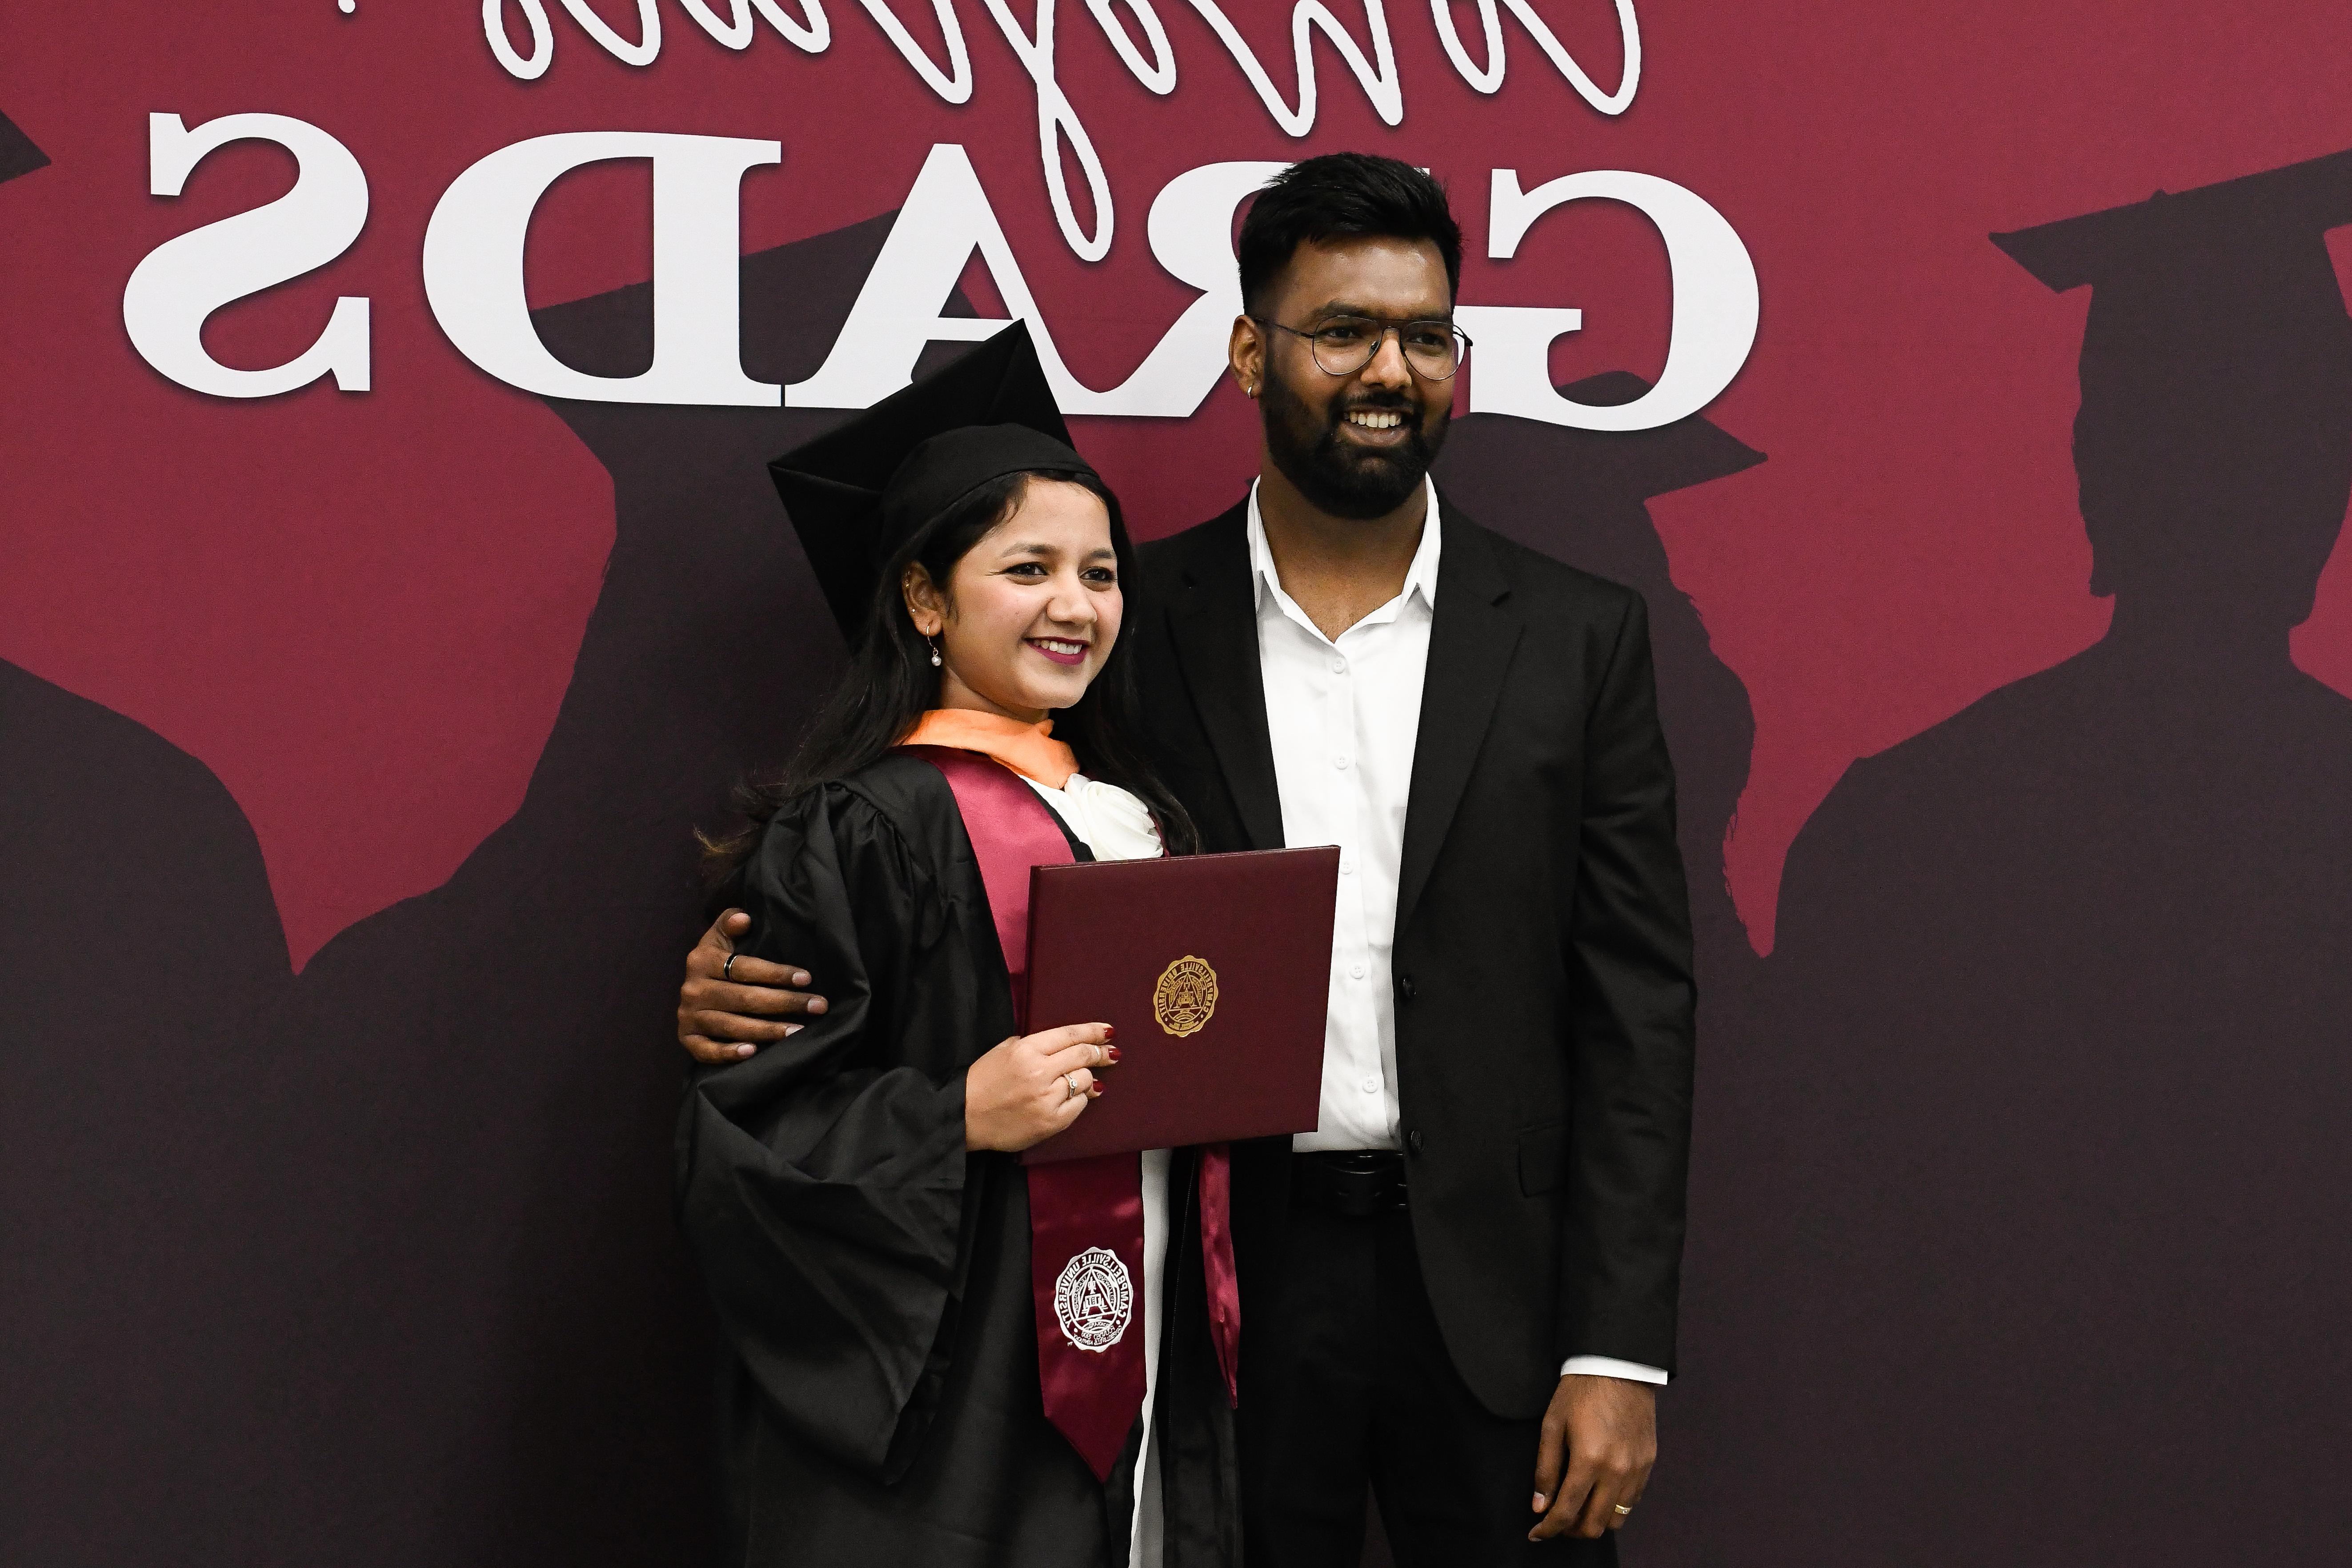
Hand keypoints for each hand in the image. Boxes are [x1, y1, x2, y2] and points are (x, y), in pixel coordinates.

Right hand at [677, 910, 829, 1062]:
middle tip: (818, 1006)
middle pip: (744, 999)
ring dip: (768, 1031)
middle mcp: (693, 989)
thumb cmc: (718, 961)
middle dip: (785, 1002)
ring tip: (798, 1031)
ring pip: (732, 1026)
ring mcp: (689, 1016)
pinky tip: (754, 1052)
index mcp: (701, 960)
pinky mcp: (688, 1039)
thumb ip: (730, 923)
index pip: (744, 968)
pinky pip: (707, 1051)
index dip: (776, 973)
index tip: (807, 978)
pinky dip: (729, 1053)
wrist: (691, 990)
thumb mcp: (720, 937)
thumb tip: (744, 917)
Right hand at [964, 1023, 1117, 1151]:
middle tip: (1110, 1054)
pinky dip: (1079, 1100)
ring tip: (1081, 1079)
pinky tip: (1073, 1098)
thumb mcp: (1004, 1050)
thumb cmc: (983, 1081)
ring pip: (1084, 1081)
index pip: (1069, 1035)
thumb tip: (1064, 1044)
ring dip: (1087, 1078)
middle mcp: (1039, 1073)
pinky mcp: (1051, 1123)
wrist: (965, 1118)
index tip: (1108, 1031)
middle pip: (1083, 1056)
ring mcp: (1046, 1099)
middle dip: (1101, 1053)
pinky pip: (1079, 1106)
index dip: (1093, 1032)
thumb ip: (1032, 1043)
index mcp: (1026, 1050)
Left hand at [1529, 1374, 1655, 1540]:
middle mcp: (1617, 1471)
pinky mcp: (1648, 1463)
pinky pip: (1632, 1501)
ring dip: (1594, 1522)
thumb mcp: (1552, 1425)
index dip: (1548, 1529)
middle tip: (1556, 1522)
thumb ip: (1546, 1469)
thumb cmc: (1580, 1392)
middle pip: (1595, 1525)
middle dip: (1571, 1531)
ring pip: (1617, 1519)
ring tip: (1578, 1509)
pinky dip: (1613, 1506)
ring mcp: (1637, 1469)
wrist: (1618, 1366)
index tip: (1536, 1534)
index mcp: (1589, 1460)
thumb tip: (1540, 1506)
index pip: (1566, 1512)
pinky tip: (1598, 1493)